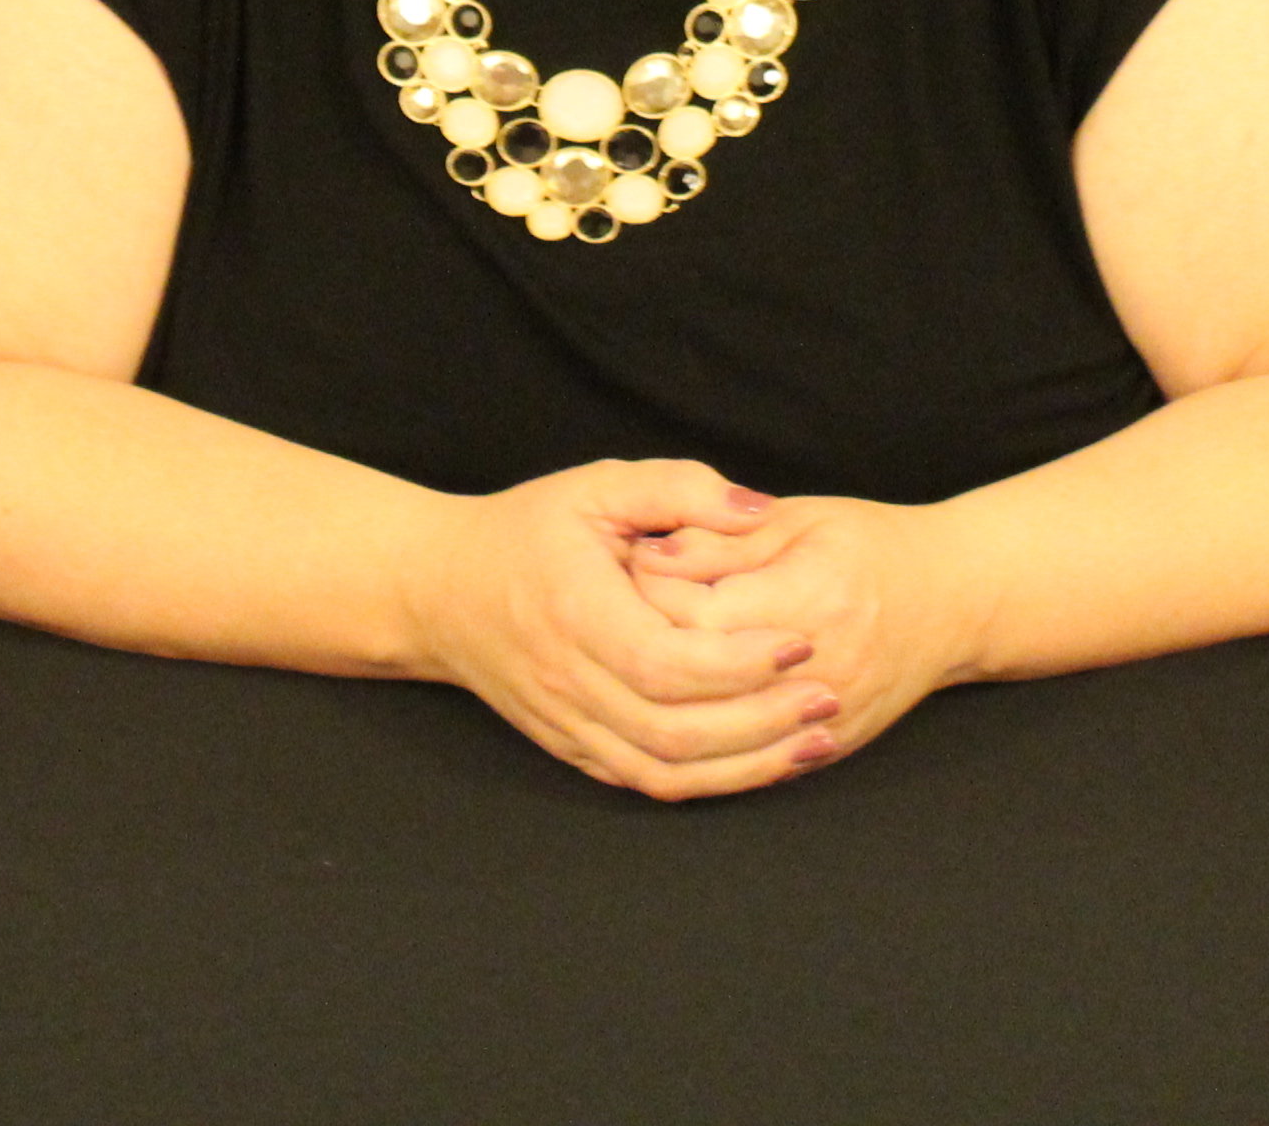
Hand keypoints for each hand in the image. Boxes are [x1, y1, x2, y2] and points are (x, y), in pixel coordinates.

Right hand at [393, 462, 836, 800]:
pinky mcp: (573, 749)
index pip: (667, 662)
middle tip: (829, 695)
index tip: (801, 640)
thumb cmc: (524, 531)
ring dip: (747, 767)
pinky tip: (762, 763)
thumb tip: (759, 508)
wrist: (439, 593)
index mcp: (576, 613)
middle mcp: (568, 681)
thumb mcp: (595, 486)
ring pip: (664, 772)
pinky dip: (708, 782)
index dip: (740, 662)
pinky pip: (645, 782)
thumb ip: (677, 489)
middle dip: (762, 722)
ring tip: (814, 742)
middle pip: (675, 730)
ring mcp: (568, 725)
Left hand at [628, 493, 980, 770]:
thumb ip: (723, 537)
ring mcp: (827, 717)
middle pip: (701, 676)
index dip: (648, 590)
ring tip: (638, 660)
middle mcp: (823, 667)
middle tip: (616, 612)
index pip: (698, 613)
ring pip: (717, 735)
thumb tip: (650, 554)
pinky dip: (701, 746)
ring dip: (666, 701)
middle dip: (647, 643)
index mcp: (813, 596)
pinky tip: (669, 714)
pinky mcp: (827, 748)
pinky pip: (747, 765)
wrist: (951, 601)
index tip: (625, 563)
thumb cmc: (869, 546)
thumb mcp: (797, 519)